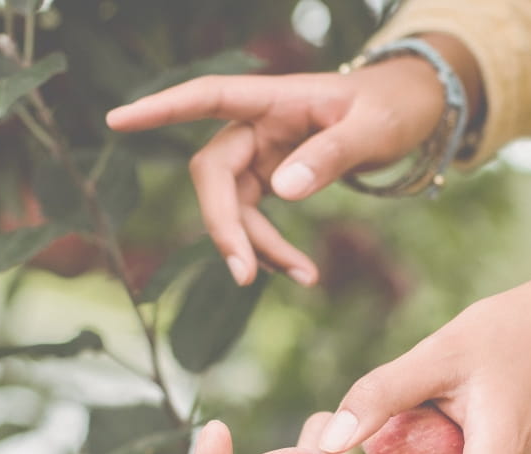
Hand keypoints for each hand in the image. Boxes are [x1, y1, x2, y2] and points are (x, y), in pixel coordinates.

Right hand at [105, 54, 455, 286]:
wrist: (413, 113)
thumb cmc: (393, 108)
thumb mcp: (372, 131)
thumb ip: (329, 156)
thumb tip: (282, 192)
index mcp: (274, 98)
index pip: (207, 97)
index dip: (162, 109)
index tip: (117, 121)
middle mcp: (259, 124)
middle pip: (215, 172)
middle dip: (224, 224)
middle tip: (245, 274)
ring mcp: (264, 153)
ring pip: (235, 204)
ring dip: (258, 246)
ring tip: (305, 279)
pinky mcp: (275, 177)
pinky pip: (258, 217)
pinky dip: (275, 248)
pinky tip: (304, 275)